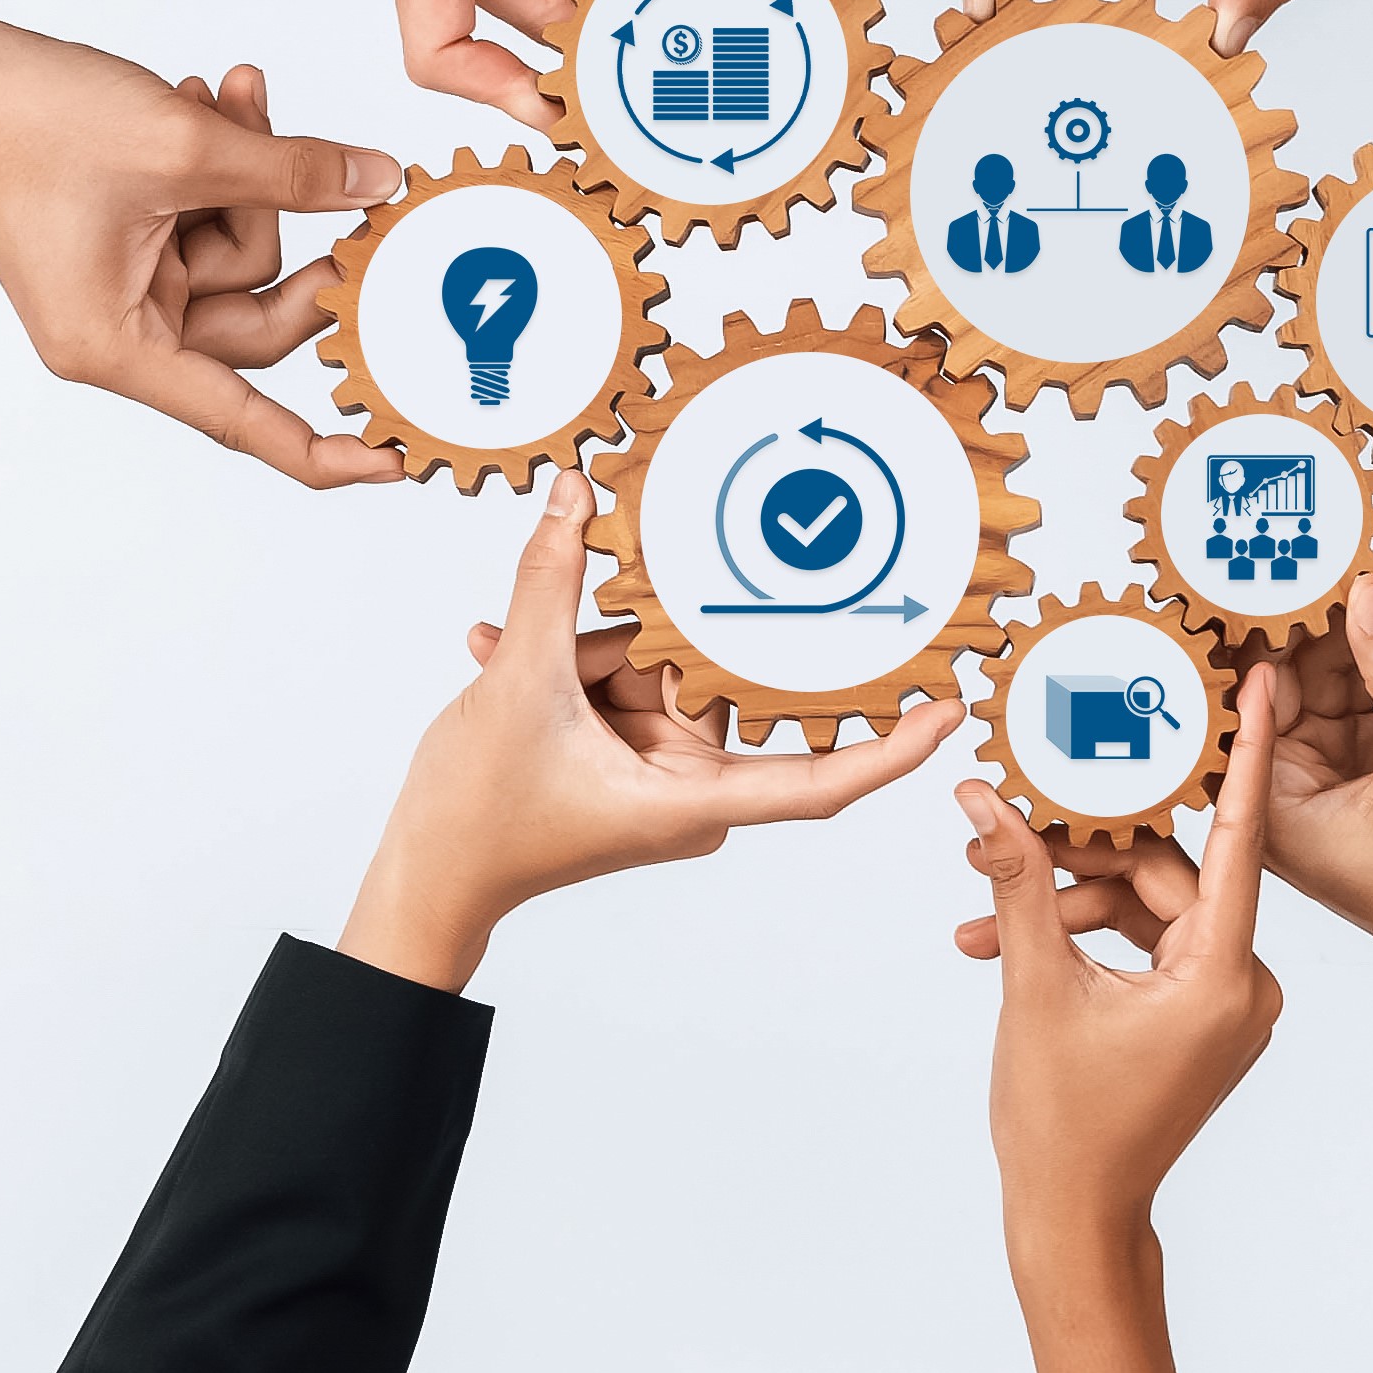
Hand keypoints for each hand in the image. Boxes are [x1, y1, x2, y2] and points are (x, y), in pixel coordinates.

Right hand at [0, 0, 402, 489]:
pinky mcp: (127, 245)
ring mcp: (124, 288)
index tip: (395, 460)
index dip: (325, 448)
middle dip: (280, 224)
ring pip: (240, 256)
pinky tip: (208, 100)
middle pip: (256, 314)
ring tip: (226, 96)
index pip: (245, 419)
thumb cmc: (32, 123)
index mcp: (120, 346)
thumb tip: (376, 183)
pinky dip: (220, 166)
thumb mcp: (188, 144)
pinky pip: (207, 222)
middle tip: (303, 154)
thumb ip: (294, 173)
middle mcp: (121, 332)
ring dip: (248, 174)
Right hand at [339, 470, 963, 991]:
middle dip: (628, 654)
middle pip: (702, 689)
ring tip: (512, 662)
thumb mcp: (518, 681)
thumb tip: (576, 495)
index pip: (824, 779)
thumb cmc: (478, 820)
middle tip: (570, 658)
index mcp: (694, 800)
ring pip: (650, 677)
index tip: (950, 709)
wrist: (422, 877)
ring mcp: (655, 777)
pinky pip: (619, 689)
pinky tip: (500, 656)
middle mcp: (690, 793)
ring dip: (584, 658)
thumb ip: (553, 580)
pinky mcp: (623, 763)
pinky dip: (569, 671)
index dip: (893, 747)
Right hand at [953, 705, 1282, 1372]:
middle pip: (1166, 874)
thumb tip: (983, 799)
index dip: (1241, 755)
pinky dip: (1089, 931)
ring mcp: (1224, 1000)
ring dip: (1072, 896)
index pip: (1238, 840)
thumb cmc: (1064, 1123)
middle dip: (1084, 850)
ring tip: (988, 886)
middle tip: (1015, 810)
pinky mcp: (1200, 1011)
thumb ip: (1018, 880)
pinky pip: (1147, 940)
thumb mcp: (1035, 983)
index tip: (1258, 684)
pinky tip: (1012, 926)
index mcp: (1225, 977)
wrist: (1075, 1216)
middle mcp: (1244, 984)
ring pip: (1148, 905)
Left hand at [1267, 564, 1372, 1372]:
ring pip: (1339, 676)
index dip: (1274, 606)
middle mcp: (1280, 795)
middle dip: (1343, 604)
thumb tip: (1365, 584)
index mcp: (1268, 805)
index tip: (1299, 542)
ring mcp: (1324, 787)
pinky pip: (1372, 700)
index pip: (1247, 684)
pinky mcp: (1367, 782)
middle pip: (1292, 669)